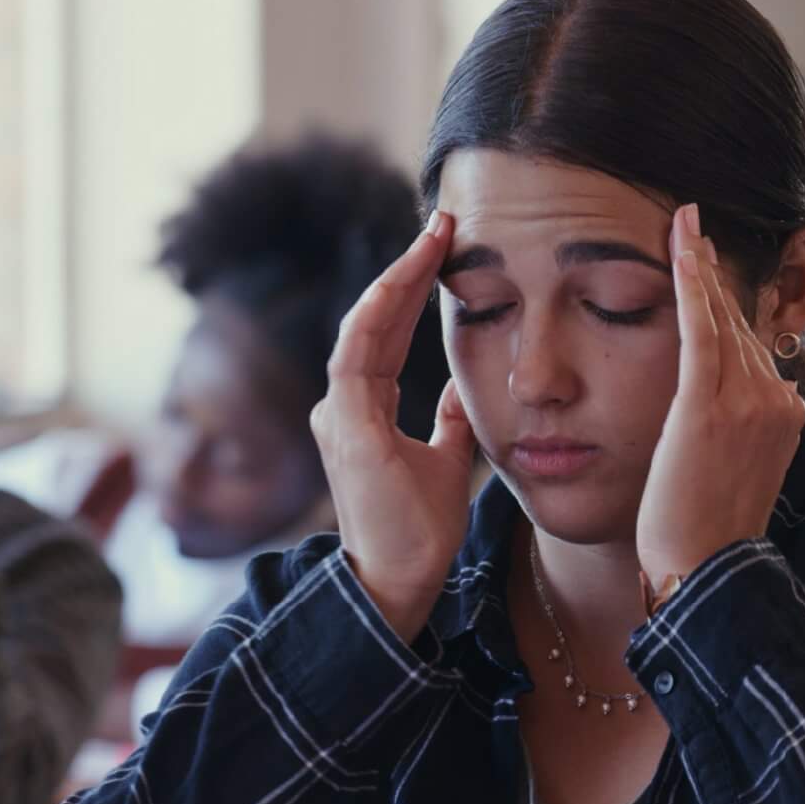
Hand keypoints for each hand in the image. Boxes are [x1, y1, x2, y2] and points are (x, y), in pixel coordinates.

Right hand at [310, 211, 477, 641]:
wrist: (400, 580)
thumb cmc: (419, 530)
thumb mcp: (447, 460)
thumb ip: (449, 420)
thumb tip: (464, 383)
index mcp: (364, 411)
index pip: (388, 335)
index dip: (413, 291)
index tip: (445, 251)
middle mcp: (343, 406)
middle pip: (373, 320)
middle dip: (407, 270)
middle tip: (442, 223)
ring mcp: (339, 414)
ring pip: (363, 326)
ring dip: (396, 279)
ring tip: (431, 237)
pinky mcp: (345, 426)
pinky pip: (356, 353)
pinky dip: (379, 313)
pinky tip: (405, 279)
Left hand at [635, 206, 804, 586]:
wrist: (703, 571)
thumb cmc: (706, 534)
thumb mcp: (738, 472)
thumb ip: (743, 430)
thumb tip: (747, 405)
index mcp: (784, 417)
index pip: (751, 347)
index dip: (727, 304)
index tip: (710, 264)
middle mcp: (775, 402)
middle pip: (739, 326)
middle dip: (713, 277)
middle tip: (691, 227)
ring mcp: (746, 402)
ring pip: (721, 320)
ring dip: (700, 270)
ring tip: (683, 226)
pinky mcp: (707, 406)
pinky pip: (700, 329)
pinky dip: (692, 284)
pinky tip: (681, 247)